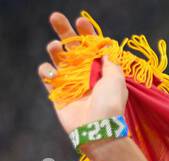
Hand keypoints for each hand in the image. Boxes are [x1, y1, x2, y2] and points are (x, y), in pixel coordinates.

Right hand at [38, 12, 127, 136]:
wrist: (97, 129)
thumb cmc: (111, 105)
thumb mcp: (117, 79)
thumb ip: (111, 62)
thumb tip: (107, 47)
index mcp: (101, 69)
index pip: (92, 47)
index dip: (86, 33)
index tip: (81, 21)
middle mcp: (85, 73)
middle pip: (71, 47)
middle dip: (64, 31)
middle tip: (56, 17)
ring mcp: (70, 81)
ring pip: (57, 58)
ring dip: (54, 49)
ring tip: (55, 48)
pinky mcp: (57, 91)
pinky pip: (46, 74)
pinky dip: (46, 70)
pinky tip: (53, 73)